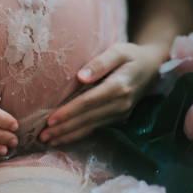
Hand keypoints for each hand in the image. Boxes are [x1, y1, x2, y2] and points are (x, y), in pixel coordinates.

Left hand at [39, 42, 166, 145]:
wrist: (152, 66)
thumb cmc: (130, 55)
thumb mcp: (118, 51)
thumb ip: (99, 63)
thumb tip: (81, 77)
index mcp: (119, 87)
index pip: (88, 102)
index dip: (69, 112)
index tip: (50, 119)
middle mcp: (120, 104)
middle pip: (86, 119)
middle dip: (63, 129)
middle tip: (41, 136)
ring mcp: (120, 113)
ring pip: (89, 127)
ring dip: (67, 135)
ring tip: (46, 140)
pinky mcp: (117, 117)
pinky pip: (94, 128)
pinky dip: (77, 135)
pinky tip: (61, 139)